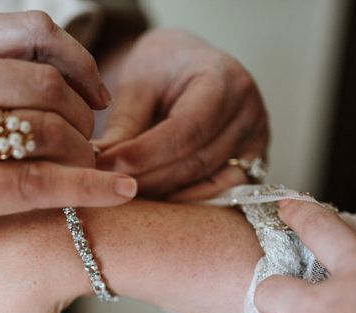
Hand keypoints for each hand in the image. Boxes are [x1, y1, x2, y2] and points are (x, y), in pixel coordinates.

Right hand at [0, 11, 136, 274]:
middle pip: (46, 81)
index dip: (79, 60)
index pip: (30, 32)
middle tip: (93, 143)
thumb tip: (37, 91)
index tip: (96, 93)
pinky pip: (35, 182)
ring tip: (93, 171)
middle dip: (85, 116)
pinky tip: (117, 194)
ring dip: (86, 153)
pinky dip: (86, 188)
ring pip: (46, 129)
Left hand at [94, 29, 268, 199]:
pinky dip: (185, 204)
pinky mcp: (251, 165)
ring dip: (163, 198)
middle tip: (108, 187)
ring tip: (125, 196)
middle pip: (196, 163)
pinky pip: (220, 196)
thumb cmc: (161, 68)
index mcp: (224, 80)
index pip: (185, 131)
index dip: (143, 155)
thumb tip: (100, 167)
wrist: (187, 65)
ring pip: (208, 185)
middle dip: (147, 181)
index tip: (105, 167)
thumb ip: (123, 124)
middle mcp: (248, 112)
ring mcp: (255, 142)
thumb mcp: (137, 83)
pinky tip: (154, 204)